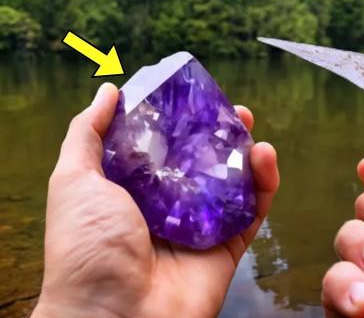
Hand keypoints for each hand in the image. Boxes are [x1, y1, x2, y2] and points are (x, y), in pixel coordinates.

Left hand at [32, 83, 278, 317]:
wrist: (114, 316)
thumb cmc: (87, 247)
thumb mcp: (74, 180)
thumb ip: (87, 133)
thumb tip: (108, 92)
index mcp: (131, 190)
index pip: (162, 147)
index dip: (179, 120)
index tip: (193, 97)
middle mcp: (168, 206)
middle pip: (201, 162)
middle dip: (218, 133)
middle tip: (231, 110)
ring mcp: (199, 228)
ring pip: (232, 184)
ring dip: (245, 153)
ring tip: (249, 126)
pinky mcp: (226, 248)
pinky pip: (252, 213)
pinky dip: (265, 185)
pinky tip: (264, 156)